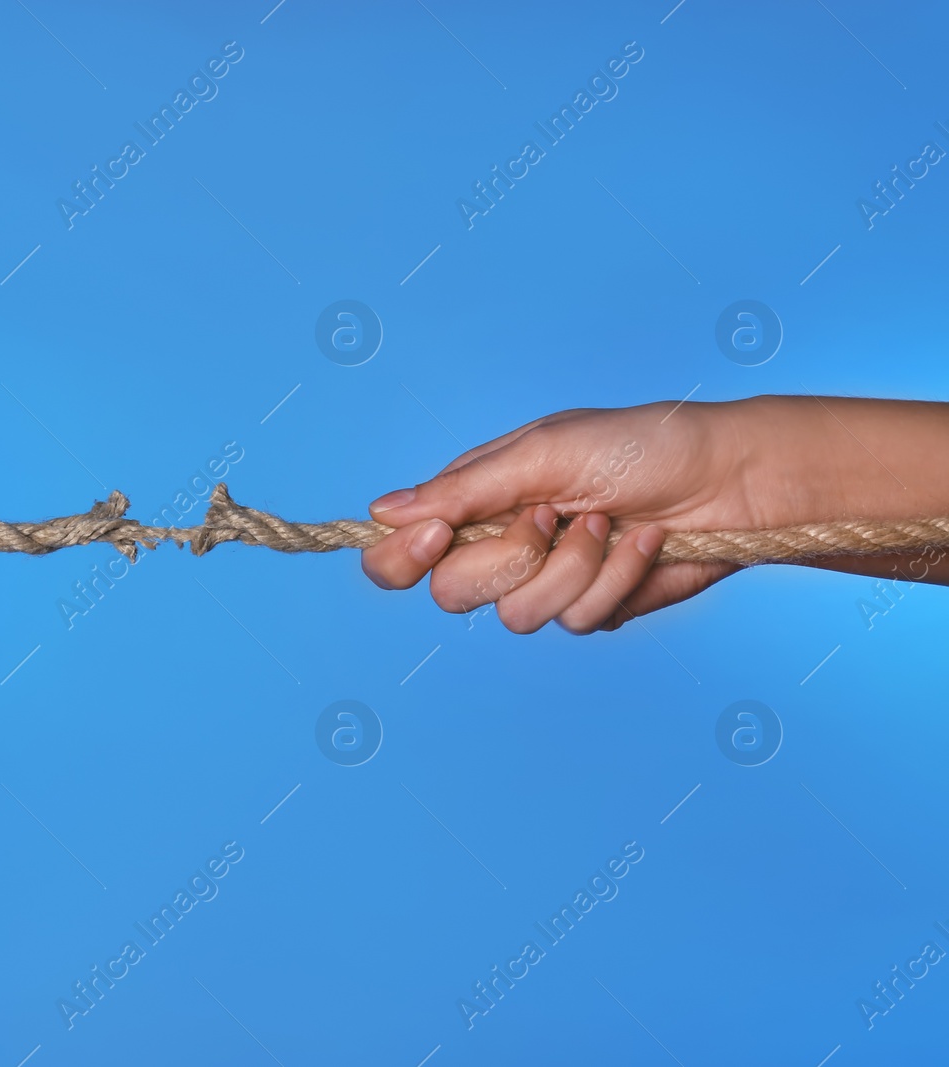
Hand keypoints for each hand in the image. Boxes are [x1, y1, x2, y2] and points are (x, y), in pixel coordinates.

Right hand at [361, 397, 948, 633]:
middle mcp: (502, 546)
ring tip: (608, 523)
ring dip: (572, 566)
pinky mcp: (593, 608)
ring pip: (517, 615)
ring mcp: (547, 582)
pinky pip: (577, 622)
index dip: (402, 557)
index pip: (403, 551)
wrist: (731, 481)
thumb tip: (381, 512)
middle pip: (451, 593)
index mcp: (477, 500)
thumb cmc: (641, 445)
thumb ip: (462, 490)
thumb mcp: (543, 452)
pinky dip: (615, 579)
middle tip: (549, 518)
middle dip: (507, 558)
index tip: (437, 537)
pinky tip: (642, 543)